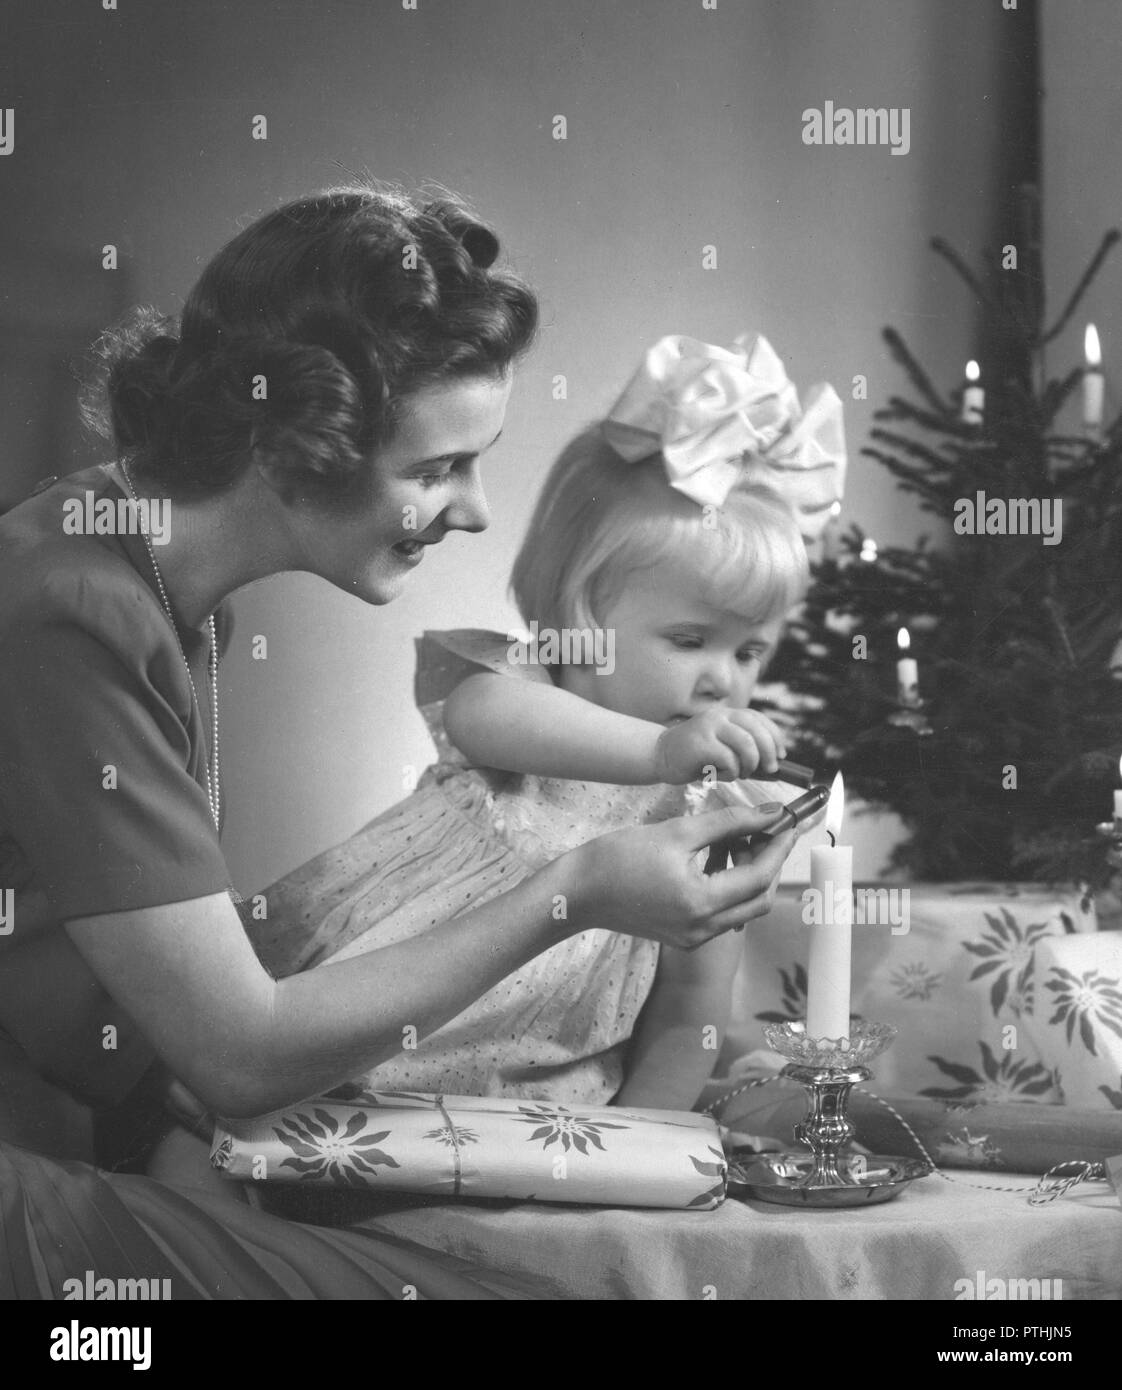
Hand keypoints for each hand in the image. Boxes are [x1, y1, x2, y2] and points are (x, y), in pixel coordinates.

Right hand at [565, 804, 796, 949]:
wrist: (578, 892)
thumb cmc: (619, 857)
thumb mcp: (677, 832)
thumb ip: (728, 822)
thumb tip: (769, 813)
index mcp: (701, 903)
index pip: (759, 877)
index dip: (778, 847)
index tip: (788, 821)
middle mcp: (703, 929)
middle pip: (759, 899)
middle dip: (769, 862)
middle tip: (766, 829)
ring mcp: (694, 936)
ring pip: (743, 907)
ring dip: (750, 873)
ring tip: (739, 837)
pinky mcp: (684, 935)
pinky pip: (722, 912)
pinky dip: (729, 884)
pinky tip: (717, 855)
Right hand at [654, 707, 787, 782]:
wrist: (660, 755)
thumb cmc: (696, 757)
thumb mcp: (723, 748)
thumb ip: (745, 752)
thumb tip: (774, 768)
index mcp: (728, 714)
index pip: (760, 720)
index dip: (775, 737)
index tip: (781, 755)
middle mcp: (720, 716)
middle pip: (757, 731)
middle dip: (769, 753)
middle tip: (769, 769)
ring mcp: (709, 728)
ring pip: (746, 744)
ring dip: (750, 764)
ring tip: (742, 774)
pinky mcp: (700, 743)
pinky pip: (728, 758)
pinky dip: (732, 772)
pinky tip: (723, 776)